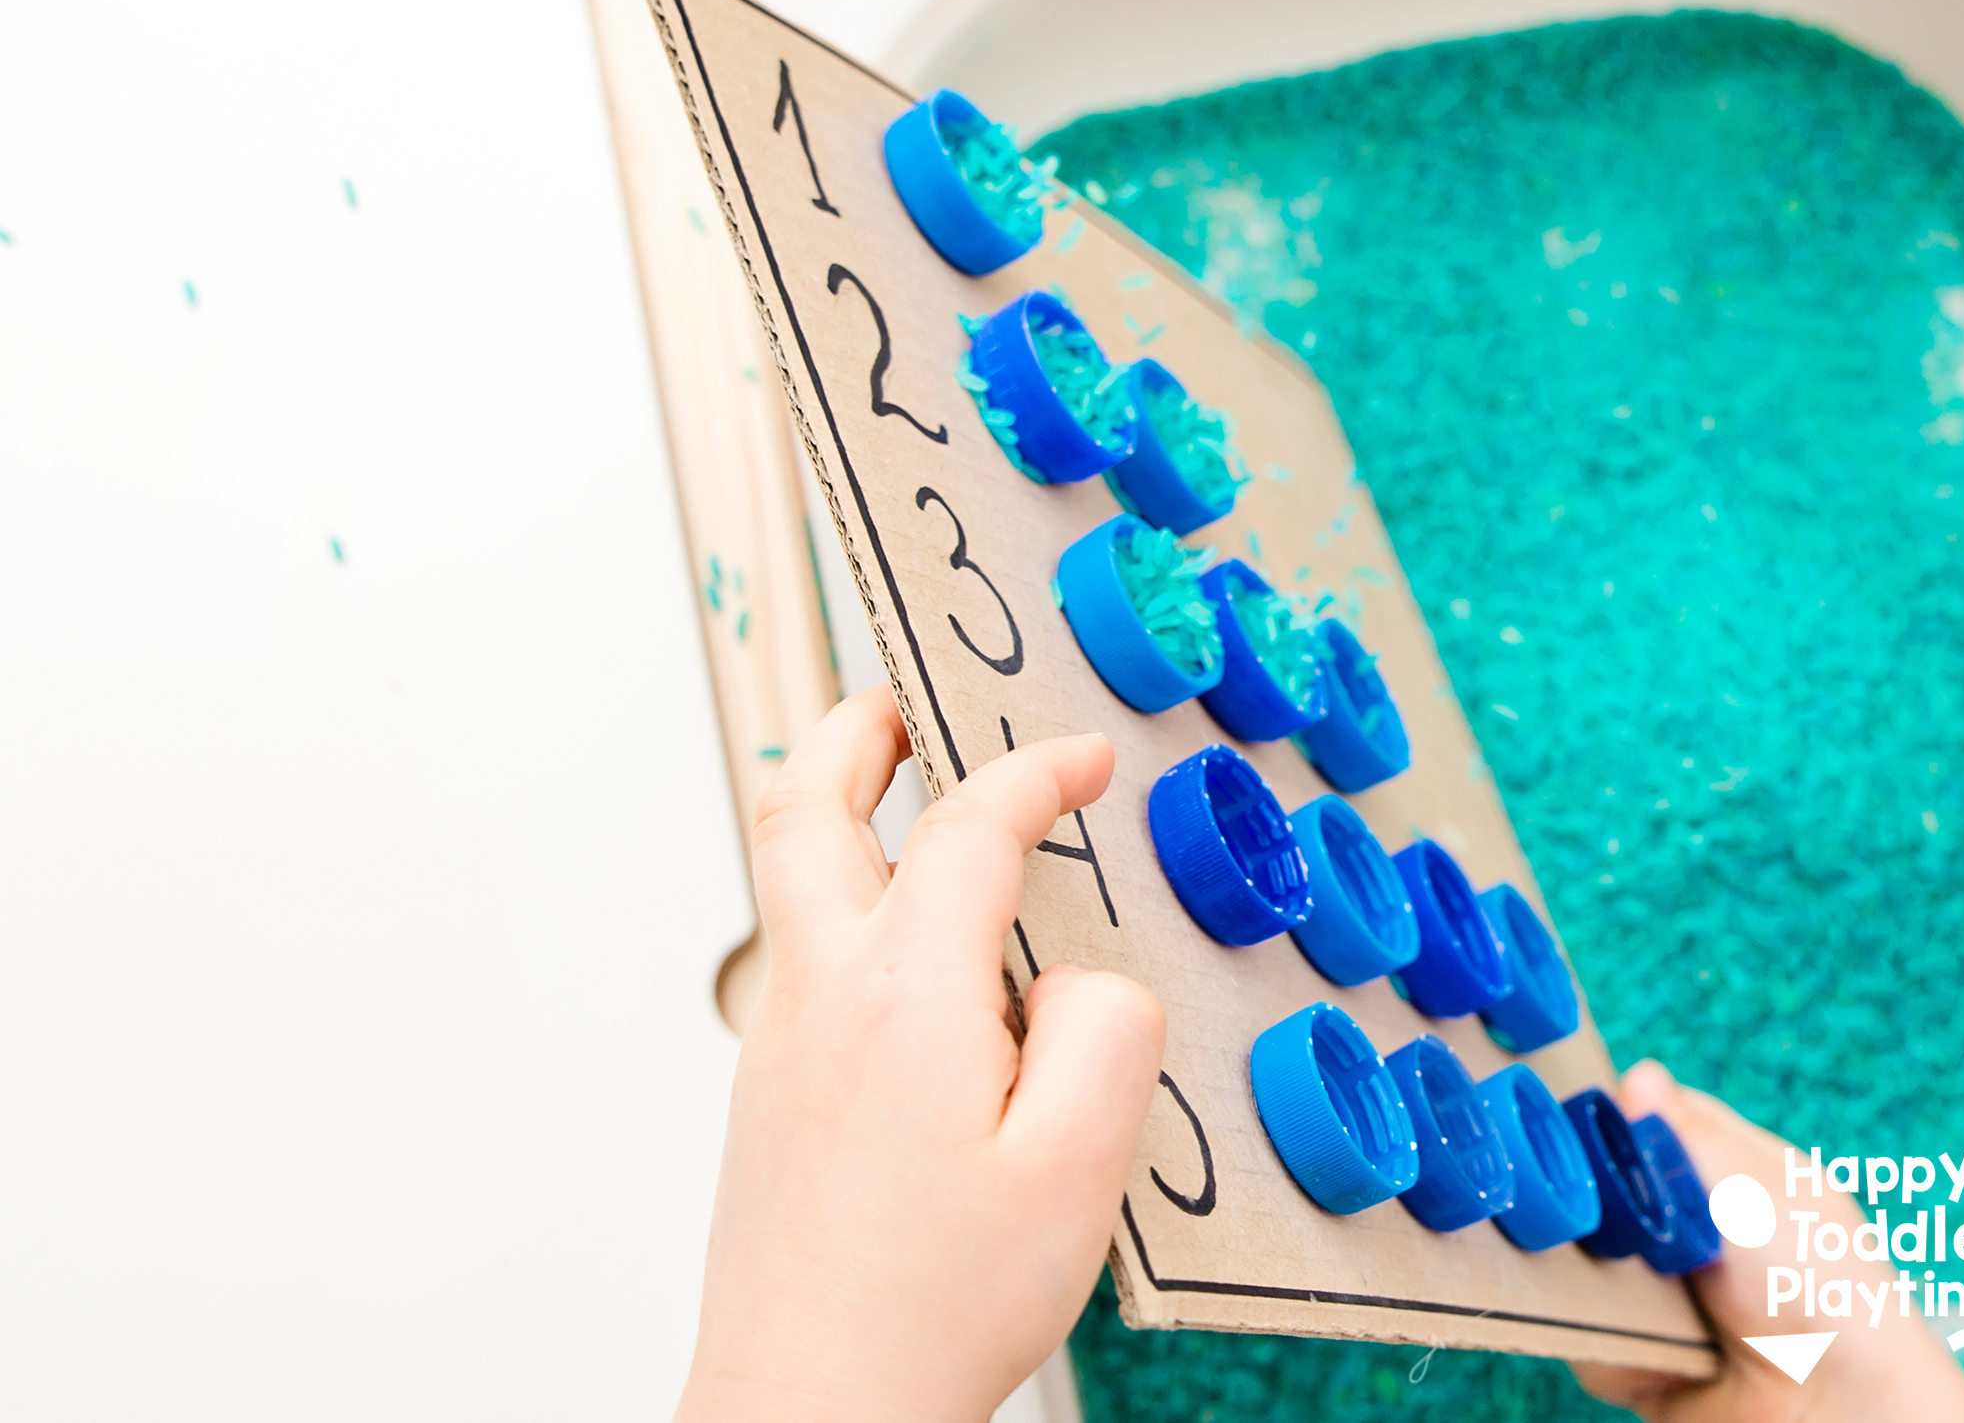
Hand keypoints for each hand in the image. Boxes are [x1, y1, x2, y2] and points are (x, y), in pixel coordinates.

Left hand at [680, 688, 1166, 1422]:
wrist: (810, 1410)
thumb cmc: (928, 1308)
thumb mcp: (1077, 1168)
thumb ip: (1104, 1032)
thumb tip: (1077, 978)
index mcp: (902, 994)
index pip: (970, 828)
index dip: (1037, 772)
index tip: (1083, 759)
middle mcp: (820, 996)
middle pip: (804, 805)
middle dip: (857, 728)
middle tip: (909, 702)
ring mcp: (779, 1043)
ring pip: (791, 876)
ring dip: (845, 809)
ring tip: (912, 802)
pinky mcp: (768, 1094)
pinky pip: (806, 953)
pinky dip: (849, 898)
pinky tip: (919, 962)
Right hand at [1573, 1061, 1963, 1421]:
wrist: (1835, 1408)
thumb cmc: (1818, 1284)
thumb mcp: (1754, 1187)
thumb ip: (1685, 1134)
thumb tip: (1637, 1075)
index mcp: (1744, 1181)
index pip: (1665, 1128)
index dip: (1623, 1126)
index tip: (1586, 1130)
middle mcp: (1707, 1237)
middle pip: (1614, 1199)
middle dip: (1598, 1211)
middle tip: (1604, 1221)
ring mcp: (1679, 1301)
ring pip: (1595, 1271)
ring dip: (1604, 1286)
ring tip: (1636, 1299)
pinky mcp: (1655, 1362)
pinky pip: (1599, 1343)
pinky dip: (1618, 1351)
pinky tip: (1658, 1355)